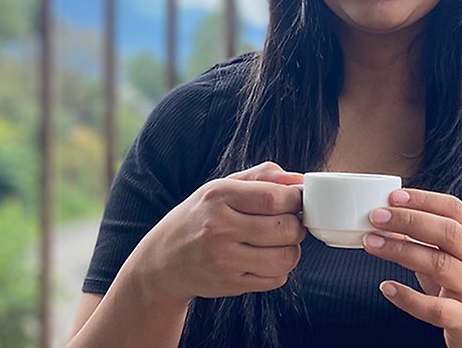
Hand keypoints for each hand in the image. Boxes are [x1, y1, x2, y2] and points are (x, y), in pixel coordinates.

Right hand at [125, 161, 304, 306]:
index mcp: (218, 196)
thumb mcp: (222, 186)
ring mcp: (224, 260)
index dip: (295, 199)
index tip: (296, 200)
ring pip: (286, 257)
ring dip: (292, 249)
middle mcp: (219, 228)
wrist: (162, 262)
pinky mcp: (230, 284)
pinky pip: (276, 279)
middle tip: (289, 221)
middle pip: (285, 228)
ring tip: (280, 241)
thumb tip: (300, 180)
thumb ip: (263, 177)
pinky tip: (266, 258)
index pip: (274, 198)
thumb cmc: (200, 217)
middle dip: (296, 224)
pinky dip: (279, 269)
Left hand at [362, 189, 461, 347]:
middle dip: (410, 220)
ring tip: (372, 243)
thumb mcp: (452, 258)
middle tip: (377, 217)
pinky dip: (408, 298)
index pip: (455, 210)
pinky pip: (435, 309)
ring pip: (440, 265)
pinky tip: (386, 287)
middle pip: (448, 233)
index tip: (395, 196)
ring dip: (401, 251)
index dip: (425, 199)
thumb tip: (386, 222)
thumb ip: (425, 241)